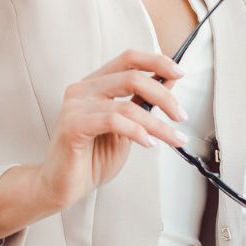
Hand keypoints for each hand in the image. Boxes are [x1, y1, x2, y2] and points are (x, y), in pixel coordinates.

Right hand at [32, 49, 190, 212]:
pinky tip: (149, 143)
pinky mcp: (73, 126)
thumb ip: (142, 103)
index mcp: (95, 84)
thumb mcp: (127, 127)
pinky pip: (113, 121)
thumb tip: (169, 82)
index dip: (157, 61)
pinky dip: (137, 131)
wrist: (64, 186)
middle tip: (181, 116)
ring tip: (174, 138)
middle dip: (164, 97)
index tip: (179, 73)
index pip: (129, 58)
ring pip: (127, 105)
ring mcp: (75, 106)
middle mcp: (83, 89)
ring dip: (158, 124)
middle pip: (132, 77)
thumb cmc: (92, 158)